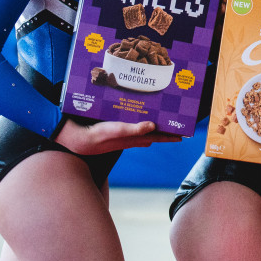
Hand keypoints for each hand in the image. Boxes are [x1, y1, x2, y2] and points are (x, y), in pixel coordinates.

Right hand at [54, 119, 180, 155]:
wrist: (76, 140)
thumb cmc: (97, 136)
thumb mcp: (117, 131)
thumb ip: (134, 129)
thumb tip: (153, 127)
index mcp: (134, 138)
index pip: (157, 136)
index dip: (170, 136)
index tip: (184, 135)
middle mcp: (130, 137)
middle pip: (152, 134)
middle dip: (164, 131)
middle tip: (176, 126)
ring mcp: (122, 136)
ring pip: (142, 131)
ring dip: (152, 127)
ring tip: (161, 122)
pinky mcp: (114, 131)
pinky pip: (131, 128)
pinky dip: (137, 124)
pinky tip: (137, 120)